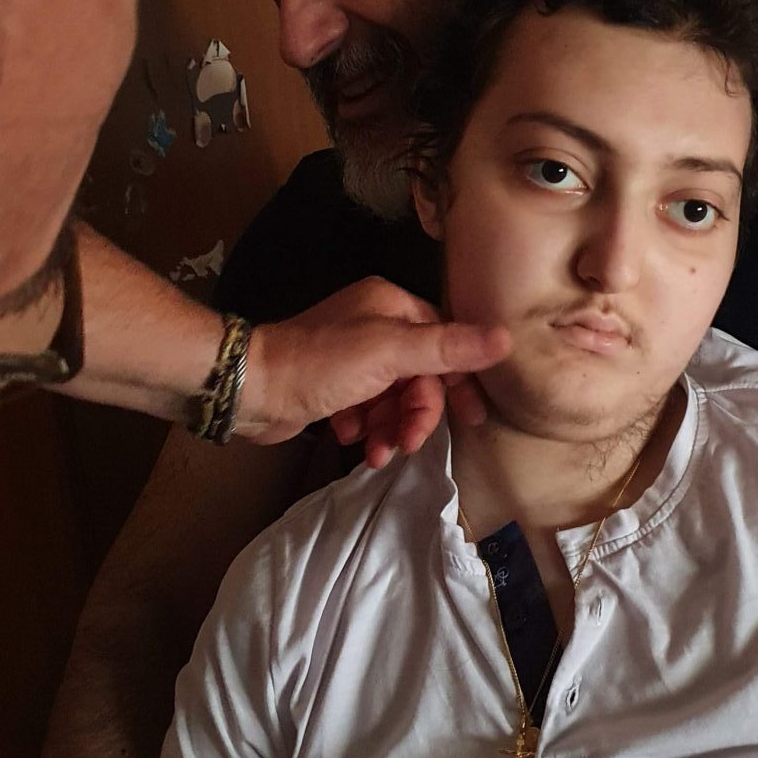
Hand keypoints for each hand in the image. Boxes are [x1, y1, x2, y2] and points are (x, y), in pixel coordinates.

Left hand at [237, 278, 509, 463]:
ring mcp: (352, 356)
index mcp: (391, 304)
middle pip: (420, 374)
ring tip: (378, 453)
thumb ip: (447, 347)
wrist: (251, 389)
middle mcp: (373, 324)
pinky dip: (366, 428)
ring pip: (394, 397)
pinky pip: (368, 409)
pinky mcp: (333, 386)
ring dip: (392, 427)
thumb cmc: (322, 364)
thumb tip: (505, 338)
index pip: (444, 339)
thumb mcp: (391, 353)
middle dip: (417, 413)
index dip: (459, 380)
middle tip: (410, 442)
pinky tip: (352, 439)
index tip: (472, 418)